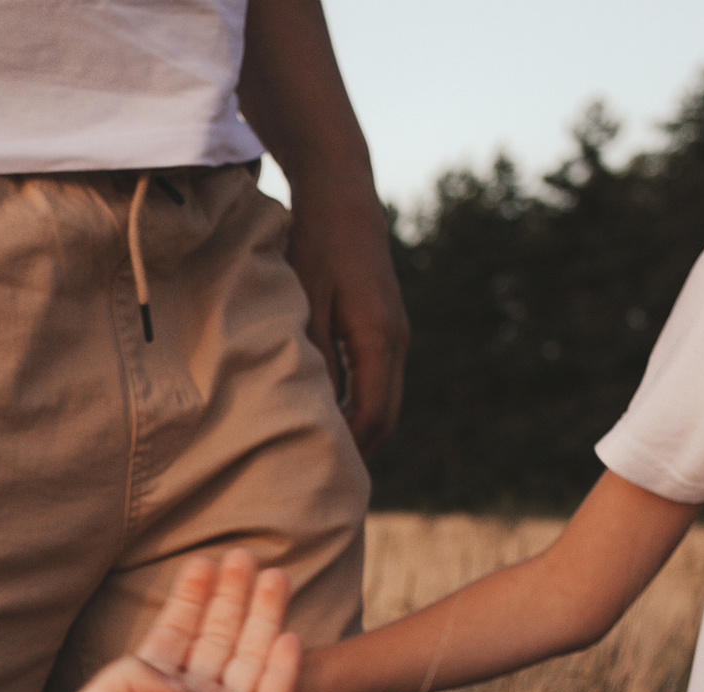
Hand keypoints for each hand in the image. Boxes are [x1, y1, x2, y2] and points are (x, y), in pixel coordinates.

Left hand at [49, 551, 299, 691]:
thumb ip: (136, 669)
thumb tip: (183, 678)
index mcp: (151, 688)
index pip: (179, 631)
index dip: (191, 596)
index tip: (202, 561)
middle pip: (219, 636)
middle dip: (232, 596)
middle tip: (243, 555)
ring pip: (250, 659)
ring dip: (263, 619)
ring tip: (274, 576)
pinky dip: (282, 671)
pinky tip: (289, 636)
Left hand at [284, 189, 407, 450]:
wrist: (344, 199)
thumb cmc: (318, 246)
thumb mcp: (307, 305)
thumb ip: (316, 359)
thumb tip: (319, 412)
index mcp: (379, 340)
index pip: (371, 416)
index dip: (350, 451)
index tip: (321, 476)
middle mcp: (397, 342)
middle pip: (386, 418)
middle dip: (360, 451)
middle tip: (322, 480)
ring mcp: (396, 334)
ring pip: (385, 402)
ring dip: (360, 430)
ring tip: (324, 455)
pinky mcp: (386, 327)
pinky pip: (379, 382)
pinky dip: (360, 406)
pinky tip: (331, 416)